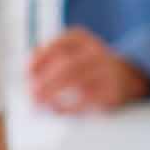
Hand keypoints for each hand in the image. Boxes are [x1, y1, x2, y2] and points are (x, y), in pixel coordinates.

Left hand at [27, 29, 149, 114]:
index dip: (40, 58)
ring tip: (39, 104)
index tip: (26, 72)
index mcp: (81, 38)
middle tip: (31, 95)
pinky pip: (88, 100)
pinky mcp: (112, 91)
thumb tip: (28, 76)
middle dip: (45, 82)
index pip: (59, 44)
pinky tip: (58, 110)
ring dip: (54, 95)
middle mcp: (96, 52)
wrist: (123, 76)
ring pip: (78, 82)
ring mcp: (106, 71)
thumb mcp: (69, 53)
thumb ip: (47, 59)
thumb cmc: (85, 66)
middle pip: (68, 65)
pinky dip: (69, 107)